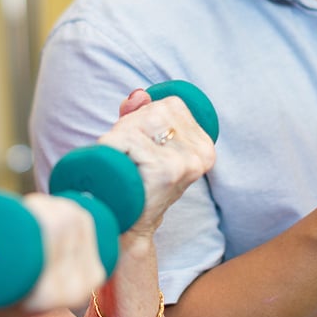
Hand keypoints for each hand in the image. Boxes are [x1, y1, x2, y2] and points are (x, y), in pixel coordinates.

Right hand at [0, 192, 107, 316]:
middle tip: (27, 206)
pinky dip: (77, 215)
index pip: (54, 229)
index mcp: (42, 293)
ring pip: (83, 221)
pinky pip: (93, 232)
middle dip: (49, 203)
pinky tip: (62, 213)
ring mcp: (84, 286)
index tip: (21, 206)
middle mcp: (69, 292)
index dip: (39, 207)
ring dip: (61, 206)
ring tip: (38, 210)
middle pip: (71, 221)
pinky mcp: (93, 278)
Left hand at [94, 89, 215, 235]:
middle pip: (154, 112)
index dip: (145, 116)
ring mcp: (186, 161)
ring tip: (121, 161)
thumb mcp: (144, 142)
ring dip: (118, 137)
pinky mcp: (166, 170)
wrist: (128, 223)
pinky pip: (129, 141)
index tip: (136, 142)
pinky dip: (112, 147)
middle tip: (124, 153)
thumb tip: (138, 94)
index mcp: (204, 144)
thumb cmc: (136, 180)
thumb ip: (140, 113)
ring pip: (139, 124)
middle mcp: (202, 152)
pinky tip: (114, 164)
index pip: (170, 105)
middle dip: (130, 125)